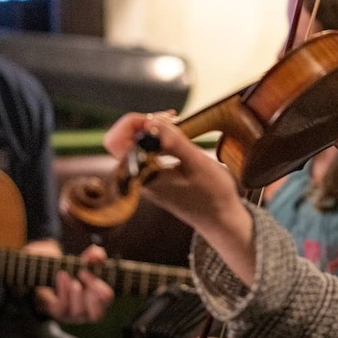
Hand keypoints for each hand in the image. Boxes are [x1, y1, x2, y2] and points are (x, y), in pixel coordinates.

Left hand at [26, 240, 113, 323]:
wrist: (56, 279)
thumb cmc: (78, 271)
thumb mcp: (88, 261)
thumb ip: (96, 255)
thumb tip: (96, 255)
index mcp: (100, 299)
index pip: (107, 300)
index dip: (102, 288)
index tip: (94, 273)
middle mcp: (89, 311)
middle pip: (96, 314)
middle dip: (91, 292)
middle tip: (83, 273)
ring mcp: (73, 315)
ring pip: (78, 311)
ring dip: (76, 292)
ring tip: (72, 278)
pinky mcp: (59, 313)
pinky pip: (61, 308)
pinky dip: (63, 290)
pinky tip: (62, 276)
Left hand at [103, 112, 243, 232]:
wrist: (220, 220)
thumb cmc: (212, 195)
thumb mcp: (198, 165)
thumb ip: (175, 143)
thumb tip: (152, 122)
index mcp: (144, 176)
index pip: (117, 142)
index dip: (133, 123)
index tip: (161, 119)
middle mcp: (140, 178)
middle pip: (123, 138)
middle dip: (144, 122)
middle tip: (172, 118)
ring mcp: (146, 178)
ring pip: (134, 143)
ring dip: (153, 128)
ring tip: (177, 122)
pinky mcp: (154, 176)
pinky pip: (146, 149)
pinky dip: (158, 137)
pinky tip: (177, 134)